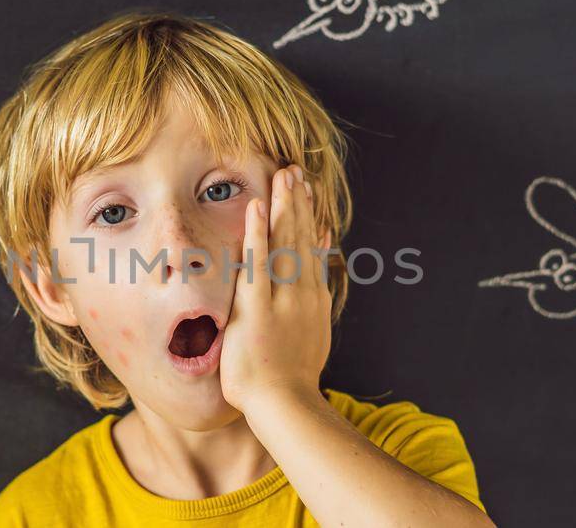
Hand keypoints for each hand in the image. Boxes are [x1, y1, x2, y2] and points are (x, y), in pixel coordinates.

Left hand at [220, 164, 333, 412]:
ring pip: (285, 243)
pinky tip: (259, 206)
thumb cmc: (291, 380)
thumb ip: (315, 304)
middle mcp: (302, 293)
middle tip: (296, 171)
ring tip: (285, 175)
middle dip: (299, 203)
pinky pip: (258, 263)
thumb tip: (317, 278)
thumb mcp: (312, 336)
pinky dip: (259, 232)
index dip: (309, 219)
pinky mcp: (257, 308)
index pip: (312, 250)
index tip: (307, 193)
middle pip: (301, 239)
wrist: (286, 405)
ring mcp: (282, 299)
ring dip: (285, 207)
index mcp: (313, 300)